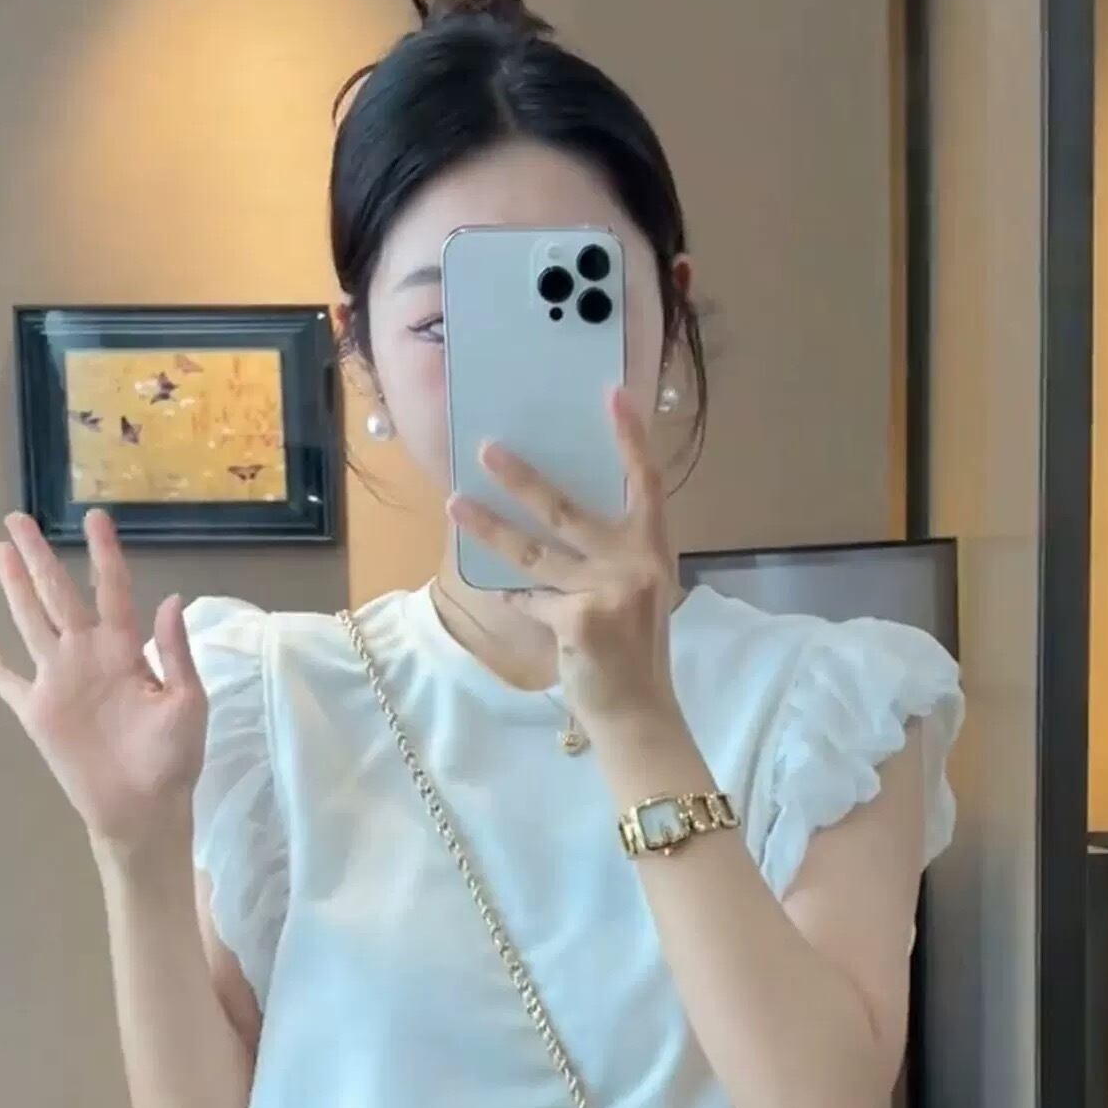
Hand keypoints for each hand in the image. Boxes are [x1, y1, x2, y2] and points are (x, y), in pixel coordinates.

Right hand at [0, 509, 206, 851]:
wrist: (145, 806)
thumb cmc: (174, 757)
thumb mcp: (187, 702)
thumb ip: (176, 653)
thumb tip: (171, 600)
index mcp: (125, 650)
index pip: (113, 590)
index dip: (105, 554)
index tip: (97, 517)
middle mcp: (87, 655)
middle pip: (58, 594)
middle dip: (39, 557)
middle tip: (19, 518)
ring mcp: (59, 680)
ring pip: (30, 621)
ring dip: (13, 588)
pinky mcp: (37, 711)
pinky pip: (4, 679)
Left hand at [446, 386, 681, 732]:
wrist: (638, 713)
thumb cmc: (633, 653)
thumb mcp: (633, 596)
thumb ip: (607, 559)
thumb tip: (550, 521)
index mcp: (653, 551)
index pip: (645, 483)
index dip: (630, 439)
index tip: (615, 394)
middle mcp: (635, 564)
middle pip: (569, 509)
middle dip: (523, 478)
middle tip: (486, 447)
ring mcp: (608, 590)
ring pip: (533, 550)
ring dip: (489, 526)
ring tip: (454, 502)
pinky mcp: (579, 619)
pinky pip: (530, 598)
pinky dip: (515, 596)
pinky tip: (502, 591)